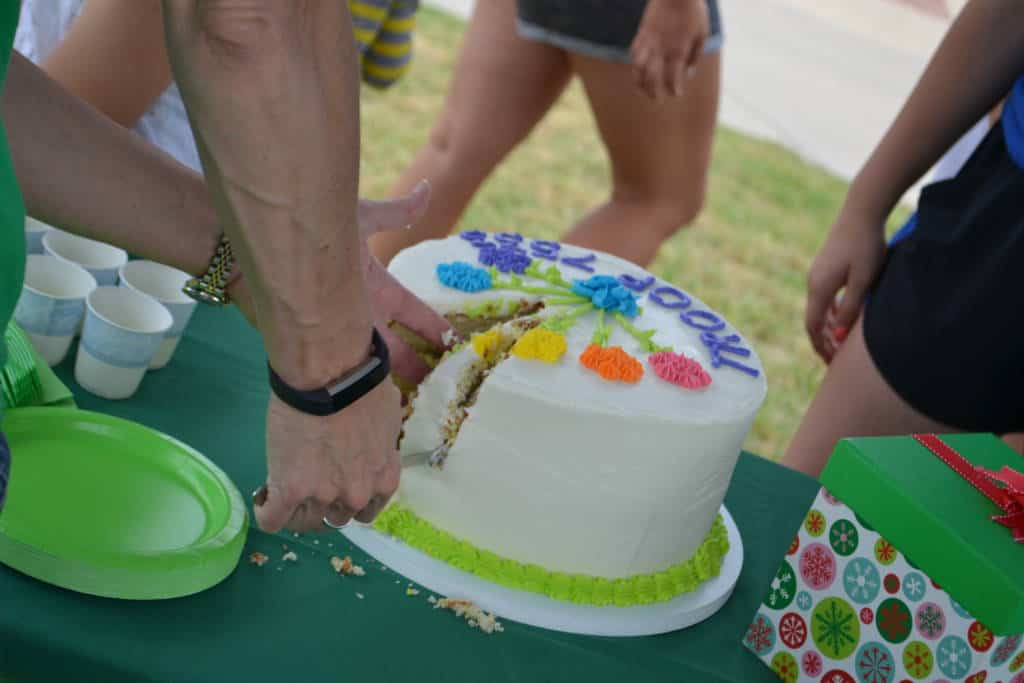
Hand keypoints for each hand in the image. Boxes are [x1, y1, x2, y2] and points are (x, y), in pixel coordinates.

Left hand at [228, 180, 452, 386]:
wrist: (252, 251)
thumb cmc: (309, 230)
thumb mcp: (359, 220)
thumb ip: (396, 212)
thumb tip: (426, 189)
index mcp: (375, 285)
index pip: (412, 312)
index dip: (433, 328)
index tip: (453, 344)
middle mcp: (360, 311)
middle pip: (396, 345)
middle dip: (417, 364)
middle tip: (437, 386)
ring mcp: (338, 330)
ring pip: (371, 362)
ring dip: (387, 380)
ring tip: (408, 403)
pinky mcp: (315, 345)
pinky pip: (343, 372)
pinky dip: (355, 386)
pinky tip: (366, 404)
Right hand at [255, 381, 402, 532]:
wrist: (330, 375)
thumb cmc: (363, 385)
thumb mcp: (386, 420)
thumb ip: (379, 445)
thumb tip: (370, 442)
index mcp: (383, 479)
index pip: (367, 511)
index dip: (350, 499)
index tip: (337, 487)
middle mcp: (357, 495)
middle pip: (337, 519)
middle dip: (324, 506)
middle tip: (309, 487)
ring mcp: (323, 496)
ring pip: (305, 523)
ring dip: (295, 512)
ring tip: (283, 491)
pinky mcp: (290, 491)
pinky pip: (273, 520)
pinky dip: (267, 513)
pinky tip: (264, 498)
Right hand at [630, 0, 709, 99]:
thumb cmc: (693, 12)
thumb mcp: (702, 34)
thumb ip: (695, 55)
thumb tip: (689, 73)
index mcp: (678, 51)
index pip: (672, 79)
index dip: (673, 90)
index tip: (676, 94)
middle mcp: (661, 50)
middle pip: (652, 78)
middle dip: (653, 92)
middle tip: (657, 98)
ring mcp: (649, 42)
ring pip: (638, 68)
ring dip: (639, 82)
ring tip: (642, 89)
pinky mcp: (641, 33)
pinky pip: (634, 53)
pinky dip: (635, 64)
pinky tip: (639, 69)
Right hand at [805, 201, 887, 361]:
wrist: (861, 210)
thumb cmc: (866, 245)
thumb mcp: (864, 281)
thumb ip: (852, 309)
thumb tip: (841, 336)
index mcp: (819, 288)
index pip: (813, 326)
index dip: (821, 346)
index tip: (832, 363)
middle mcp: (813, 282)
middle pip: (813, 320)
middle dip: (823, 341)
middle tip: (835, 359)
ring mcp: (817, 273)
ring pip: (818, 308)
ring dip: (828, 327)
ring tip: (840, 342)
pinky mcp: (825, 266)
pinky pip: (823, 297)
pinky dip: (830, 312)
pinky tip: (842, 317)